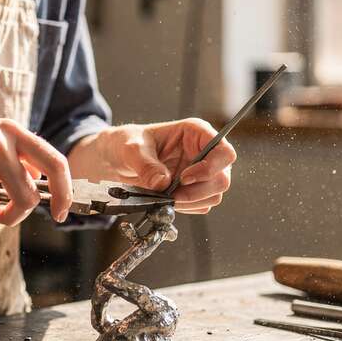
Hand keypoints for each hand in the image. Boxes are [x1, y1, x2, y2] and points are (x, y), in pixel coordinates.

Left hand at [84, 119, 235, 213]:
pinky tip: (167, 201)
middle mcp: (204, 152)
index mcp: (196, 133)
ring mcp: (202, 173)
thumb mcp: (131, 148)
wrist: (118, 159)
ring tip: (166, 198)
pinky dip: (186, 207)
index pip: (224, 152)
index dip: (210, 168)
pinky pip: (201, 205)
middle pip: (222, 178)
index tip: (184, 178)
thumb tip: (162, 183)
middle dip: (198, 192)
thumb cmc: (127, 143)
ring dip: (191, 202)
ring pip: (214, 195)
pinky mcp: (195, 190)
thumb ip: (146, 164)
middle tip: (172, 195)